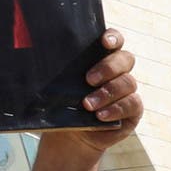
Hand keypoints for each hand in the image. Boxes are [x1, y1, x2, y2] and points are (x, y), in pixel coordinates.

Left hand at [39, 30, 142, 157]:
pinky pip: (132, 104)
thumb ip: (56, 72)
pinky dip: (115, 109)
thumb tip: (37, 61)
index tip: (104, 42)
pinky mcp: (133, 108)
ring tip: (87, 104)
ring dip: (107, 93)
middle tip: (88, 79)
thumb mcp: (58, 86)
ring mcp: (128, 89)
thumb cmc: (64, 102)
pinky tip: (100, 116)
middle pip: (125, 59)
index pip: (114, 40)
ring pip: (127, 82)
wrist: (72, 133)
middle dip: (108, 67)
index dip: (113, 37)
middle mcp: (119, 70)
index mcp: (102, 57)